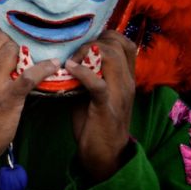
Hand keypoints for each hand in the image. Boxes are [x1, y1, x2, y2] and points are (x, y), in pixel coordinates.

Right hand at [0, 24, 59, 189]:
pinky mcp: (9, 98)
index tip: (1, 39)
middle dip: (13, 44)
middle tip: (19, 58)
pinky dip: (45, 68)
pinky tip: (53, 66)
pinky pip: (30, 75)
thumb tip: (0, 47)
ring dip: (26, 55)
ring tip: (29, 65)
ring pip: (13, 50)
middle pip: (1, 39)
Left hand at [66, 30, 135, 182]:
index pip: (124, 43)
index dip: (104, 35)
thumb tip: (65, 56)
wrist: (105, 154)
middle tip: (72, 54)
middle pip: (116, 43)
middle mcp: (126, 82)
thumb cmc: (94, 121)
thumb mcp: (93, 92)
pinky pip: (97, 84)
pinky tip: (69, 69)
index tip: (83, 44)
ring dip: (85, 53)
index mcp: (125, 77)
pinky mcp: (106, 107)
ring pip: (110, 57)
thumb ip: (87, 74)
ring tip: (69, 62)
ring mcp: (118, 94)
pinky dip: (82, 72)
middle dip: (91, 41)